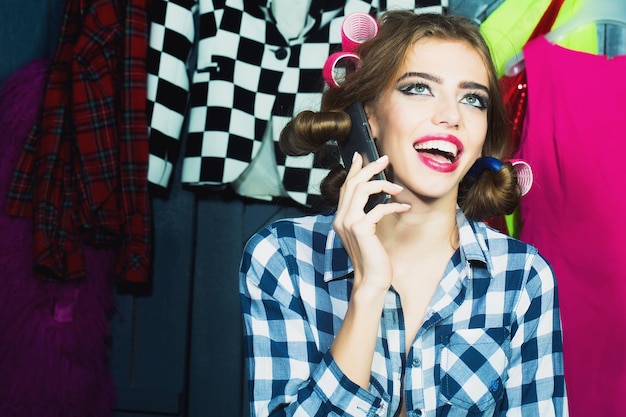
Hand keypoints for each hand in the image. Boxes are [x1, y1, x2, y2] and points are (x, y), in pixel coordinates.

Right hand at [333, 152, 409, 291]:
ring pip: (362, 190)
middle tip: (385, 159)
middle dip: (370, 168)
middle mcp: (341, 218)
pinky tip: (404, 207)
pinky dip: (393, 205)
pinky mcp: (361, 228)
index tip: (362, 155)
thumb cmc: (372, 257)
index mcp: (340, 218)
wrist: (371, 280)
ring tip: (398, 188)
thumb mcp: (366, 232)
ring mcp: (349, 223)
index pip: (345, 187)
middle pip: (353, 183)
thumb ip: (364, 215)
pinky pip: (378, 208)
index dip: (354, 170)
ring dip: (383, 184)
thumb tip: (374, 196)